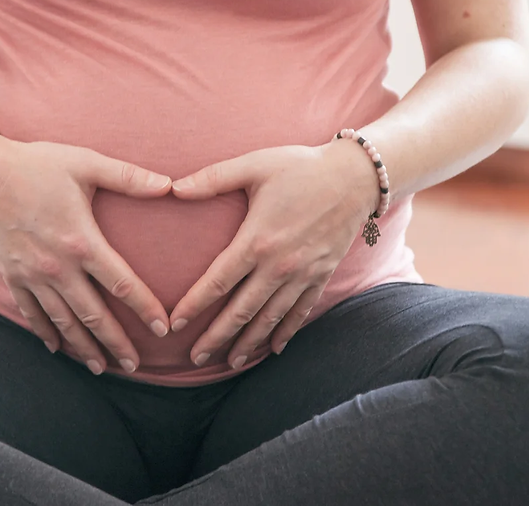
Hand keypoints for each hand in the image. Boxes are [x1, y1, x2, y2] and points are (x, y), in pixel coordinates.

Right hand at [0, 139, 172, 374]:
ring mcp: (33, 275)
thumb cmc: (37, 165)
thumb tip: (170, 186)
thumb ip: (129, 177)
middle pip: (93, 315)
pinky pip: (31, 313)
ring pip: (63, 322)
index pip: (122, 285)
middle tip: (135, 365)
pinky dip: (46, 333)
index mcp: (82, 242)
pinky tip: (58, 349)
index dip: (145, 309)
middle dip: (116, 343)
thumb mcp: (86, 163)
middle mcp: (58, 267)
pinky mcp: (12, 276)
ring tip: (102, 368)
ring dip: (84, 347)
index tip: (163, 329)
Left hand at [169, 140, 380, 368]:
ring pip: (270, 319)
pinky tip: (272, 350)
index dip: (194, 306)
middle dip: (216, 338)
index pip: (217, 283)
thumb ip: (212, 178)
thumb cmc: (300, 166)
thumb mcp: (254, 165)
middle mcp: (279, 266)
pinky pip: (300, 313)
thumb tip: (172, 188)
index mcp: (257, 240)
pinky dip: (285, 333)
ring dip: (248, 343)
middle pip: (241, 312)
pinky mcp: (321, 276)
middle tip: (195, 359)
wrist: (356, 176)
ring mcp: (303, 275)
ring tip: (229, 363)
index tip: (175, 325)